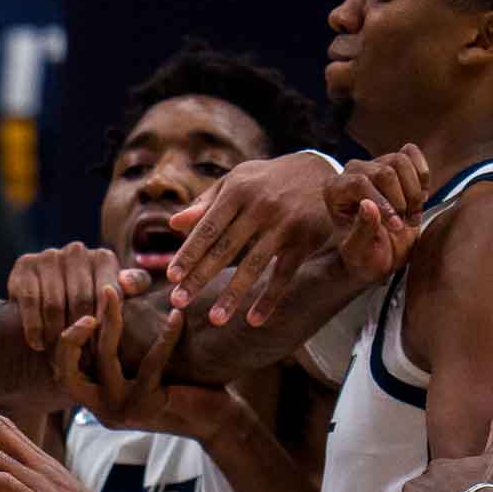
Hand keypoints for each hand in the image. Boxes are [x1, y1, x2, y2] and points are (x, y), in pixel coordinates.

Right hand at [5, 242, 149, 351]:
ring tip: (60, 358)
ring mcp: (49, 255)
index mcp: (104, 258)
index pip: (107, 296)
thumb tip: (127, 283)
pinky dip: (34, 325)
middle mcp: (77, 251)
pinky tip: (38, 344)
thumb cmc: (90, 304)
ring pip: (55, 304)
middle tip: (81, 363)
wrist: (47, 296)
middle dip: (81, 334)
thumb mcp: (115, 298)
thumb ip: (133, 287)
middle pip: (81, 300)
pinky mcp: (25, 264)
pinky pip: (30, 301)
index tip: (100, 352)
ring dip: (56, 334)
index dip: (103, 327)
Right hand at [54, 287, 242, 441]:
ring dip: (111, 322)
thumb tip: (117, 287)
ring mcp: (122, 411)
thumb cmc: (184, 386)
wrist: (218, 422)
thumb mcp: (147, 363)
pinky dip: (164, 336)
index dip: (67, 342)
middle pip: (71, 369)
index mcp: (97, 400)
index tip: (86, 313)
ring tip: (117, 293)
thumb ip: (125, 341)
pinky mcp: (148, 407)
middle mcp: (103, 410)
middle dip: (78, 329)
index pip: (63, 372)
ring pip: (106, 360)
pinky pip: (151, 364)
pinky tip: (176, 316)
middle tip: (99, 294)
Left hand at [163, 151, 339, 324]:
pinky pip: (283, 274)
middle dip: (200, 277)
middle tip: (178, 302)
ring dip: (233, 295)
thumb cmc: (267, 180)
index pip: (207, 227)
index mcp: (237, 191)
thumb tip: (173, 224)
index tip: (171, 276)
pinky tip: (253, 320)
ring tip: (215, 320)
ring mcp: (284, 224)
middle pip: (224, 248)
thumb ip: (205, 204)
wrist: (321, 171)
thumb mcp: (236, 182)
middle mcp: (259, 206)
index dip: (189, 253)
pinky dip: (269, 299)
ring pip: (254, 265)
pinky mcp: (305, 239)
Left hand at [325, 146, 426, 282]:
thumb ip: (362, 230)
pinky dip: (422, 176)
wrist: (380, 253)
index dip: (384, 204)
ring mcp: (374, 163)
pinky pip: (411, 153)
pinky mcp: (393, 162)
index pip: (360, 183)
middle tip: (405, 224)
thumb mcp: (360, 251)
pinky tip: (420, 198)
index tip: (397, 227)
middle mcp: (351, 172)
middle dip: (401, 201)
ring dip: (413, 192)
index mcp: (335, 190)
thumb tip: (368, 205)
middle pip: (384, 172)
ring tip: (412, 215)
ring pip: (400, 161)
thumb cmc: (365, 255)